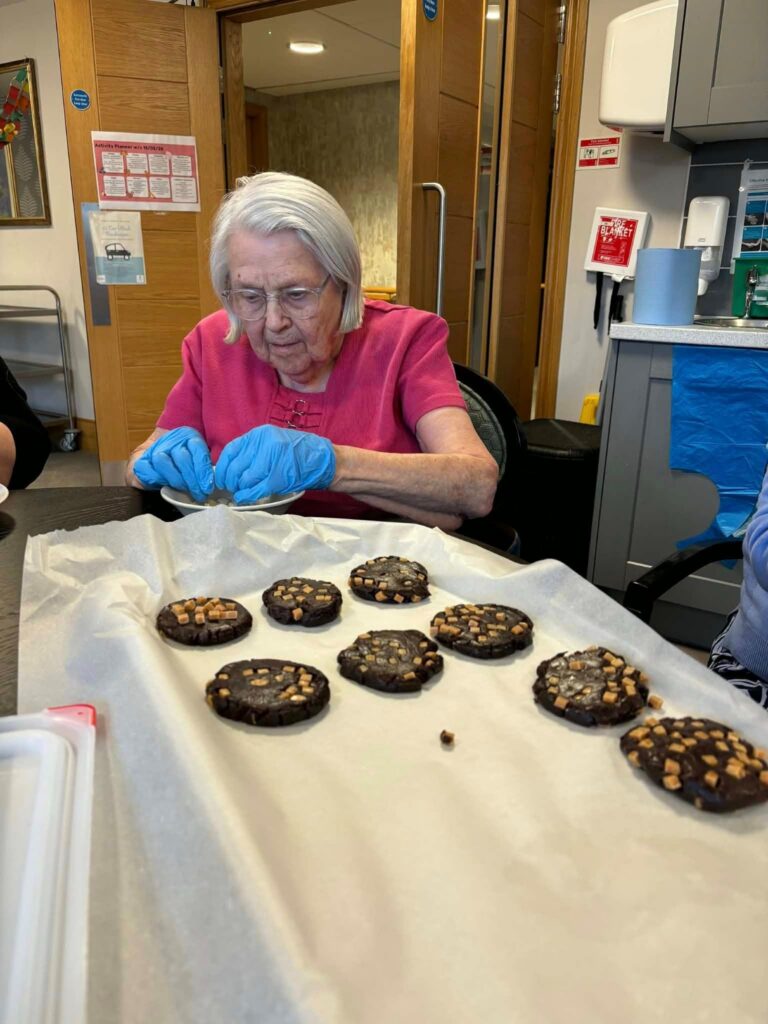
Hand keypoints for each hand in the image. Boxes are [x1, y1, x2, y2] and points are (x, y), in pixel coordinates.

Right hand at [133, 427, 213, 502]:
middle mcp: (172, 439)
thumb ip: (205, 468)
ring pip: (164, 461)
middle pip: (183, 458)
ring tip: (184, 490)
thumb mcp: (197, 462)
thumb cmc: (181, 465)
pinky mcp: (141, 461)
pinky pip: (150, 470)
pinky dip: (160, 480)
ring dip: (177, 479)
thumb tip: (214, 483)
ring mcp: (154, 449)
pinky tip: (168, 487)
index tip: (209, 487)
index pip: (198, 450)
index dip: (204, 470)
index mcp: (188, 436)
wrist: (153, 462)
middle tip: (200, 494)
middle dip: (193, 480)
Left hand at [214, 425, 335, 503]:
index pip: (231, 450)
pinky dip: (246, 495)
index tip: (221, 476)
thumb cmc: (298, 452)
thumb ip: (253, 449)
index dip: (222, 466)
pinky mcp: (278, 478)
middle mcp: (264, 445)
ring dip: (238, 488)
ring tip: (240, 491)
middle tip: (230, 486)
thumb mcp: (273, 441)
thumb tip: (232, 465)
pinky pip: (254, 489)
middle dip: (229, 480)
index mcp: (260, 434)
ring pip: (243, 479)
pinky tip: (243, 497)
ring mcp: (271, 462)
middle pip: (235, 467)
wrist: (323, 461)